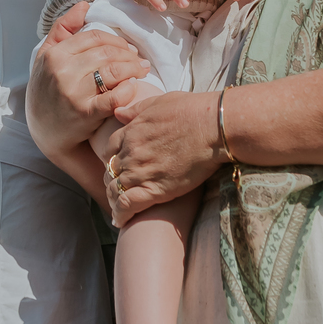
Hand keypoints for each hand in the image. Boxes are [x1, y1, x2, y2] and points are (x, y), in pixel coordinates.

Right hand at [26, 1, 151, 152]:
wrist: (45, 132)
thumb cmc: (49, 91)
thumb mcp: (47, 57)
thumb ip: (64, 29)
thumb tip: (84, 5)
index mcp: (54, 54)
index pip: (94, 38)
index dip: (116, 41)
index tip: (128, 48)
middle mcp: (61, 71)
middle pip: (106, 53)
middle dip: (129, 55)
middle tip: (140, 60)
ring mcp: (72, 92)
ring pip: (113, 72)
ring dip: (133, 69)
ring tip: (142, 70)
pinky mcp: (84, 114)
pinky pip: (114, 97)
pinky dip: (128, 90)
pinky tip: (134, 88)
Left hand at [107, 91, 223, 224]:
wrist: (212, 128)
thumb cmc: (192, 111)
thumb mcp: (159, 102)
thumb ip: (136, 110)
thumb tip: (119, 113)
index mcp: (131, 132)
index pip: (109, 149)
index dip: (112, 159)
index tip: (118, 166)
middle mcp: (131, 153)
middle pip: (110, 171)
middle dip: (112, 180)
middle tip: (119, 189)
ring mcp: (141, 172)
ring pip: (115, 190)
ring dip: (114, 200)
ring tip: (118, 209)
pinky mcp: (155, 190)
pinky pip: (127, 206)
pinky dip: (121, 215)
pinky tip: (121, 221)